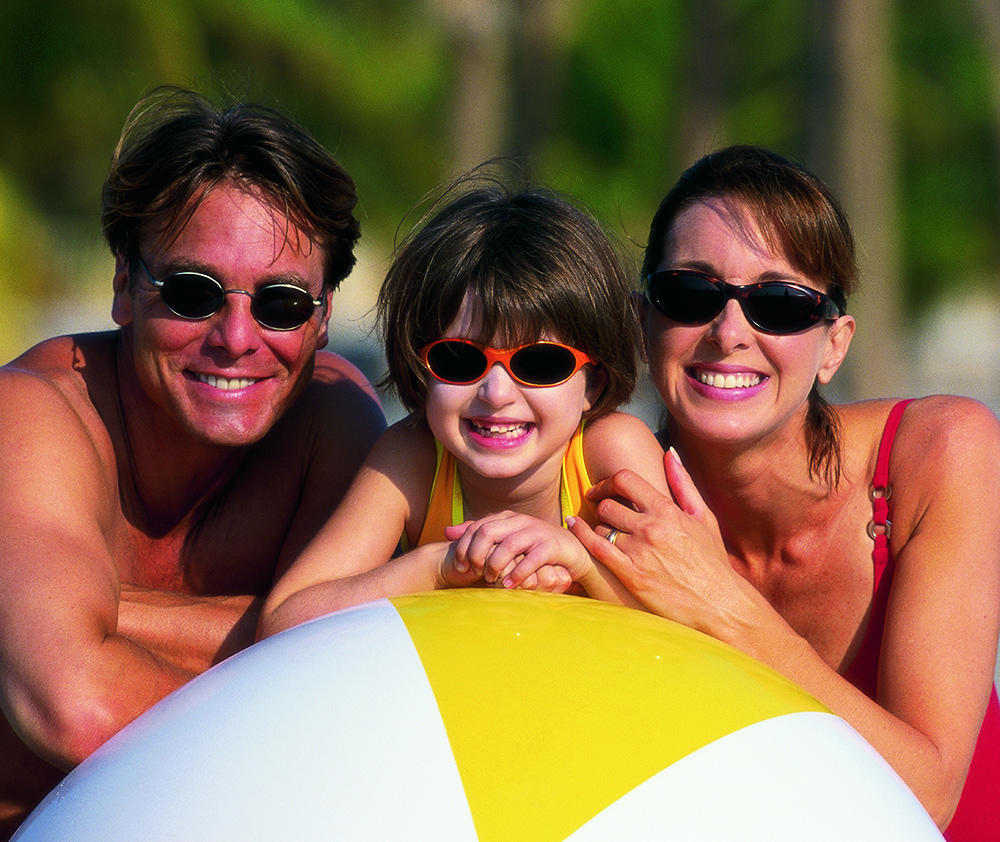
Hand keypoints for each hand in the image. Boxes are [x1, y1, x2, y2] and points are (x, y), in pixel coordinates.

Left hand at [444, 513, 583, 592]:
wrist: (572, 549)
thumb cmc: (533, 547)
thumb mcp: (504, 538)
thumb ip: (477, 534)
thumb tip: (447, 531)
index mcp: (506, 518)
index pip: (476, 527)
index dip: (463, 547)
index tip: (459, 567)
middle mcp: (520, 521)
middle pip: (488, 532)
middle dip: (477, 555)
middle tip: (475, 573)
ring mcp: (536, 532)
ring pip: (509, 545)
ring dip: (496, 565)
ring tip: (491, 581)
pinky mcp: (552, 546)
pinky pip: (532, 559)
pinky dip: (519, 573)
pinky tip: (509, 585)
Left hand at [568, 450, 757, 634]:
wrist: (720, 604)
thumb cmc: (712, 561)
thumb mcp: (703, 517)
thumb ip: (683, 484)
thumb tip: (669, 453)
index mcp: (668, 511)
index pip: (625, 480)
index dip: (607, 482)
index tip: (601, 489)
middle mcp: (651, 528)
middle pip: (607, 505)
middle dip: (601, 507)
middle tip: (599, 513)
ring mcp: (640, 553)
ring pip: (600, 528)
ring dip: (597, 528)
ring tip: (600, 531)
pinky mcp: (632, 576)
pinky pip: (598, 549)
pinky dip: (583, 538)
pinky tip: (575, 530)